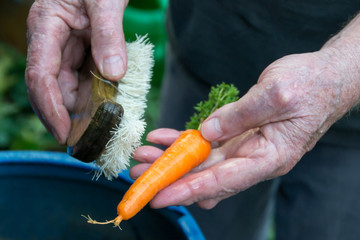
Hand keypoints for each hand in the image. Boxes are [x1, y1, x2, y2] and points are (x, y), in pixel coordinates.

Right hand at [25, 0, 127, 143]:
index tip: (64, 134)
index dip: (50, 109)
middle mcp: (51, 43)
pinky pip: (86, 81)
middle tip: (91, 141)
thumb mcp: (105, 1)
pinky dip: (97, 95)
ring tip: (105, 127)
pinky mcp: (82, 54)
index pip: (41, 76)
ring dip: (86, 109)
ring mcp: (66, 50)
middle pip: (54, 89)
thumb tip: (112, 74)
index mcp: (46, 27)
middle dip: (69, 117)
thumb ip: (108, 34)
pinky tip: (110, 107)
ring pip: (71, 89)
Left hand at [132, 49, 357, 208]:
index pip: (223, 180)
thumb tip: (207, 133)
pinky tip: (162, 136)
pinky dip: (184, 140)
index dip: (189, 189)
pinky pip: (206, 142)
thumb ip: (240, 116)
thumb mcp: (277, 95)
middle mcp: (254, 158)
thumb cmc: (310, 86)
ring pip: (201, 161)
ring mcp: (245, 147)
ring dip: (171, 159)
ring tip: (143, 155)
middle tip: (139, 173)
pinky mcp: (238, 134)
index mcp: (269, 157)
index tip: (160, 196)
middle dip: (171, 176)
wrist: (325, 77)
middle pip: (206, 175)